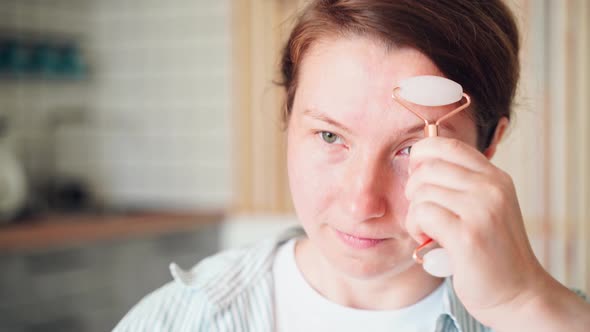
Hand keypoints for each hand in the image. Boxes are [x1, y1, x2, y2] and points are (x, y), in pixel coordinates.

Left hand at [404, 136, 550, 327]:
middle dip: (413, 189)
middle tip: (421, 212)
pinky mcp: (468, 235)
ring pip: (421, 191)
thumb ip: (460, 185)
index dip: (421, 154)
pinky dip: (415, 227)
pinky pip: (422, 214)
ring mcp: (482, 209)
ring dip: (414, 214)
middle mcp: (491, 188)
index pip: (447, 145)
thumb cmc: (491, 252)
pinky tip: (427, 240)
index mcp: (495, 178)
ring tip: (427, 231)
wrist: (518, 294)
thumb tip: (417, 163)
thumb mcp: (483, 208)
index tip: (415, 174)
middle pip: (428, 167)